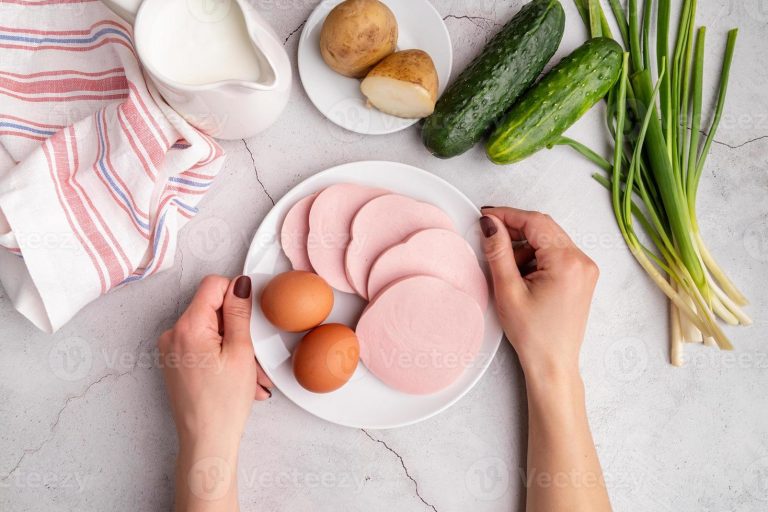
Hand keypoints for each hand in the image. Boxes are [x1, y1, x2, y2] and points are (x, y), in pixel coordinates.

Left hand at [158, 275, 271, 510]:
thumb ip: (239, 312)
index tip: (249, 319)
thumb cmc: (223, 403)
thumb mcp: (241, 351)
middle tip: (253, 356)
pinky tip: (237, 377)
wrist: (206, 441)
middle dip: (238, 328)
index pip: (213, 285)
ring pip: (211, 330)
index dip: (236, 296)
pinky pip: (203, 345)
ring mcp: (172, 349)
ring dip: (234, 346)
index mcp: (187, 327)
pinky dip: (223, 356)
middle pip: (212, 309)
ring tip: (250, 375)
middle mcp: (173, 334)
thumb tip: (240, 283)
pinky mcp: (175, 361)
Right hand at [479, 207, 598, 378]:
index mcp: (567, 262)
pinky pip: (556, 254)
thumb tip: (490, 224)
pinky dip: (536, 257)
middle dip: (515, 230)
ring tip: (508, 270)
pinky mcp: (581, 277)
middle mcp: (582, 261)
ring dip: (525, 246)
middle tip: (490, 238)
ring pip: (549, 240)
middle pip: (544, 228)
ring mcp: (585, 269)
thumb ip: (498, 251)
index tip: (486, 216)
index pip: (535, 222)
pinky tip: (522, 275)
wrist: (552, 364)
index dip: (507, 215)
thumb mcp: (508, 290)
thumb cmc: (533, 335)